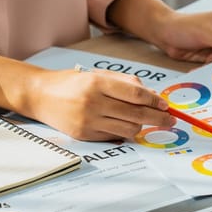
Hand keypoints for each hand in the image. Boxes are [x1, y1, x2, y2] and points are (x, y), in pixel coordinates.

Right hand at [0, 56, 174, 141]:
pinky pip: (113, 137)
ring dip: (141, 127)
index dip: (155, 101)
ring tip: (144, 123)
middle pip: (136, 114)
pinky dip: (123, 133)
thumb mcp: (98, 74)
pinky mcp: (83, 135)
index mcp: (98, 82)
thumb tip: (152, 96)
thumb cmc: (72, 83)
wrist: (40, 95)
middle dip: (158, 119)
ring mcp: (88, 121)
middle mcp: (93, 102)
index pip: (136, 94)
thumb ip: (125, 82)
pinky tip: (124, 127)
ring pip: (128, 129)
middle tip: (171, 121)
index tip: (166, 106)